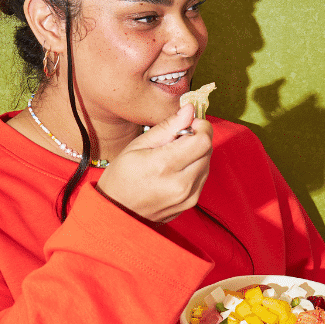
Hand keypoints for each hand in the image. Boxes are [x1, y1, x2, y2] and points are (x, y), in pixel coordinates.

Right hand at [96, 104, 212, 221]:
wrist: (116, 213)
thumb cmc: (121, 178)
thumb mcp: (137, 145)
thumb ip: (167, 127)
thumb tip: (189, 110)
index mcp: (164, 166)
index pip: (202, 139)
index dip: (199, 126)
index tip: (188, 124)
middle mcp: (181, 184)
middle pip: (208, 150)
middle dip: (198, 138)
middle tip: (178, 139)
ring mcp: (188, 197)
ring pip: (207, 163)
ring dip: (197, 154)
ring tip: (174, 156)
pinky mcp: (191, 204)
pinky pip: (202, 178)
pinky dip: (195, 168)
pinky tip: (176, 169)